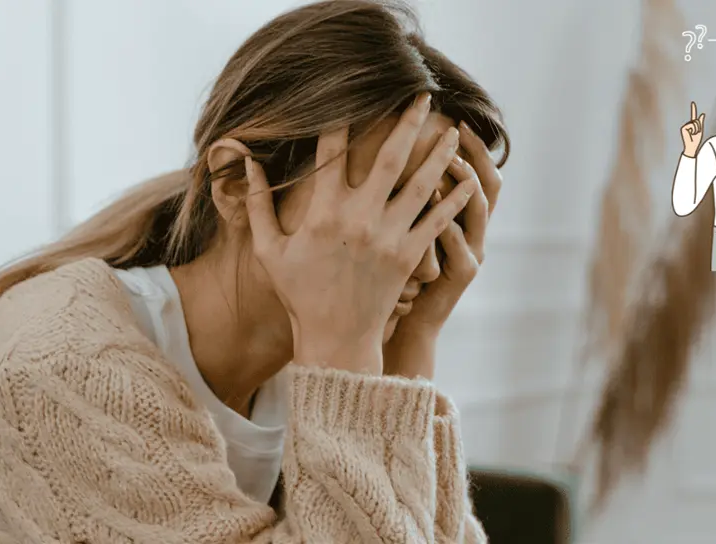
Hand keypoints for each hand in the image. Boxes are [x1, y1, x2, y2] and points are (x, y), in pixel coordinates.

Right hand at [244, 94, 476, 374]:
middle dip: (408, 122)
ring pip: (421, 184)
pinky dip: (454, 200)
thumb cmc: (300, 293)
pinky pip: (437, 221)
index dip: (342, 119)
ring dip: (439, 154)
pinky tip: (468, 180)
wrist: (335, 339)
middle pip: (390, 157)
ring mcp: (388, 237)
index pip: (332, 152)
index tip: (352, 94)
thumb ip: (256, 204)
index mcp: (323, 213)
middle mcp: (359, 218)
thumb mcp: (269, 250)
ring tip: (454, 130)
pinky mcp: (409, 256)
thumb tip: (246, 162)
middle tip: (423, 95)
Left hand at [383, 122, 500, 379]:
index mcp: (457, 216)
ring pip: (478, 211)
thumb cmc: (393, 276)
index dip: (470, 145)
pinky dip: (451, 228)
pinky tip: (436, 209)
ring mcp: (470, 252)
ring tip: (449, 162)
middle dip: (475, 154)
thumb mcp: (402, 232)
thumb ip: (401, 197)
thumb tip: (387, 151)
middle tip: (456, 129)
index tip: (452, 117)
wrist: (402, 323)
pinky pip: (461, 247)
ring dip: (465, 184)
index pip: (472, 170)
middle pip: (487, 183)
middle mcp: (471, 230)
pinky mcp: (461, 275)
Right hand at [680, 101, 704, 157]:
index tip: (692, 103)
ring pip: (695, 123)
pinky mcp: (683, 128)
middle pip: (696, 120)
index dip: (693, 109)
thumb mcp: (700, 130)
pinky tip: (690, 134)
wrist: (692, 147)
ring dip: (696, 129)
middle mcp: (688, 124)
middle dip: (699, 127)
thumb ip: (701, 122)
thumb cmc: (696, 140)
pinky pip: (692, 126)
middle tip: (696, 133)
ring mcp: (685, 126)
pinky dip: (693, 130)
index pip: (693, 115)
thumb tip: (702, 114)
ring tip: (693, 134)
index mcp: (692, 125)